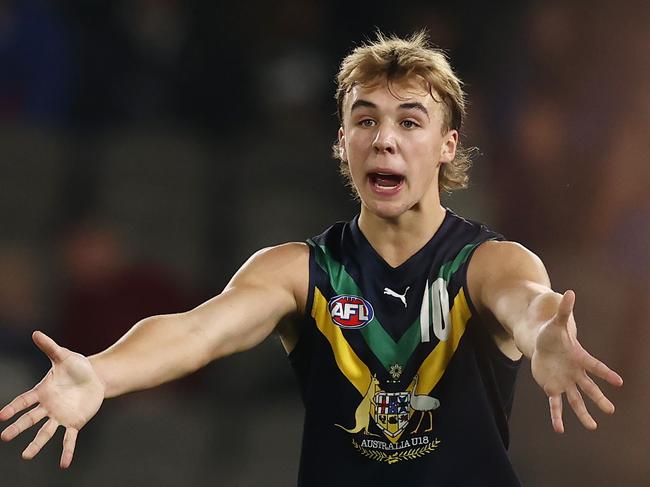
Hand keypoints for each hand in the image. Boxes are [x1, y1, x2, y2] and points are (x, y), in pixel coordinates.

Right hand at [0, 331, 104, 467]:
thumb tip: (36, 333)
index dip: (13, 407)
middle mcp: (48, 407)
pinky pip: (69, 439)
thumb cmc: (77, 366)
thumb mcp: (64, 356)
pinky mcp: (74, 422)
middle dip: (18, 427)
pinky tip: (64, 464)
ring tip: (26, 456)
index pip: (24, 400)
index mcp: (43, 391)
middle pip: (30, 419)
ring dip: (36, 444)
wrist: (97, 377)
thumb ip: (49, 347)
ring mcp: (60, 416)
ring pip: (45, 432)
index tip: (2, 416)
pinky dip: (67, 451)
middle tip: (4, 437)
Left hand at [531, 290, 622, 432]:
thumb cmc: (553, 334)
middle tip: (610, 410)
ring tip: (592, 427)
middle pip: (589, 388)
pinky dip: (557, 416)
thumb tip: (570, 292)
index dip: (606, 374)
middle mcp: (575, 374)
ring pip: (576, 400)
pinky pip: (556, 404)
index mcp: (579, 358)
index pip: (595, 367)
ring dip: (583, 413)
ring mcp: (564, 382)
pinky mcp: (552, 388)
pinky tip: (559, 429)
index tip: (619, 381)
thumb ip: (565, 311)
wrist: (542, 345)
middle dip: (599, 399)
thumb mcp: (557, 323)